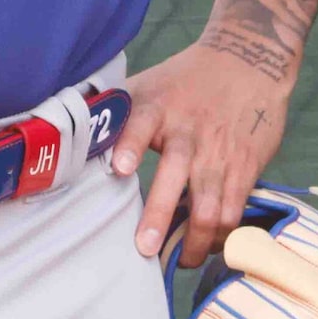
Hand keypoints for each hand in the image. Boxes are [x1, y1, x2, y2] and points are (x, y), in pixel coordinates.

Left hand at [111, 35, 293, 263]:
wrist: (250, 58)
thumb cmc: (186, 79)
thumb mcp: (148, 85)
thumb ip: (114, 112)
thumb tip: (66, 135)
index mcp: (159, 108)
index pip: (141, 122)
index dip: (130, 144)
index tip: (120, 169)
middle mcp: (189, 132)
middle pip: (176, 176)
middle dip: (159, 216)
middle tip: (144, 248)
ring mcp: (220, 152)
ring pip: (210, 205)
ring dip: (195, 240)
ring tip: (181, 260)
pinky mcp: (246, 165)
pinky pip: (235, 209)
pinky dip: (223, 234)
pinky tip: (210, 245)